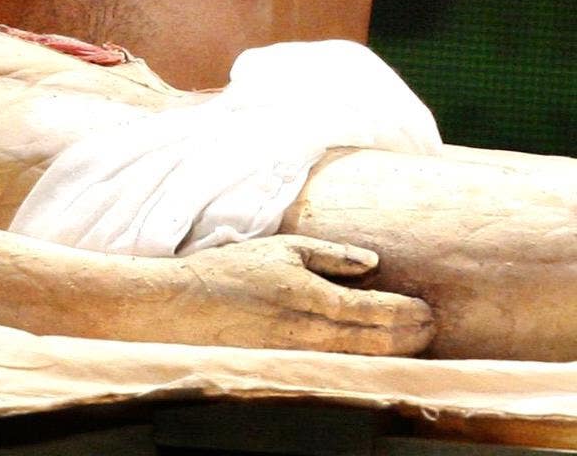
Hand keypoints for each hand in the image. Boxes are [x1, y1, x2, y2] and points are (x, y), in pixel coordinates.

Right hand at [163, 236, 433, 355]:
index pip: (379, 312)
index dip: (409, 313)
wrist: (184, 307)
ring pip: (366, 361)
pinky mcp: (294, 369)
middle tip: (432, 327)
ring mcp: (305, 355)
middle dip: (412, 336)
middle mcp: (315, 332)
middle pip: (380, 342)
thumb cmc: (230, 272)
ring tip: (415, 342)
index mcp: (315, 297)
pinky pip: (342, 368)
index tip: (427, 309)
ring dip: (396, 352)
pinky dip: (367, 362)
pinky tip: (377, 356)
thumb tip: (372, 264)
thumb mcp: (282, 249)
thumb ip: (331, 255)